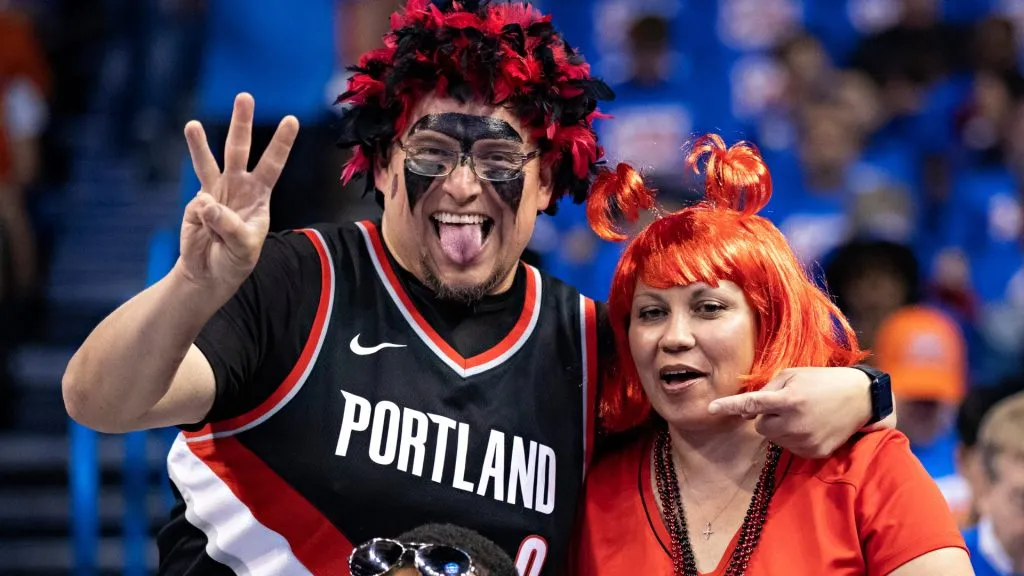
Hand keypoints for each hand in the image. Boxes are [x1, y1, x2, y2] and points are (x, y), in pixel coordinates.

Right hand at [176, 93, 298, 298]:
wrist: (209, 273)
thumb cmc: (235, 260)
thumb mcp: (243, 248)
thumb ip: (229, 226)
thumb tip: (207, 203)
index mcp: (260, 195)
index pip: (273, 164)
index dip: (281, 143)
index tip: (292, 119)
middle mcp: (237, 187)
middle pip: (239, 149)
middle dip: (241, 123)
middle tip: (245, 96)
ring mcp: (214, 193)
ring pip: (209, 162)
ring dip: (199, 144)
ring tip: (193, 125)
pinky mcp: (195, 205)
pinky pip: (198, 205)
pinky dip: (201, 217)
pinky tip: (204, 230)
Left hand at [707, 367, 871, 458]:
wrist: (861, 398)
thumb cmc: (821, 381)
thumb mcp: (793, 375)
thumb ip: (767, 389)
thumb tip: (746, 412)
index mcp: (789, 399)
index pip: (752, 404)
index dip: (729, 406)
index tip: (710, 408)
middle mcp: (796, 422)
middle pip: (761, 426)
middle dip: (767, 417)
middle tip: (788, 405)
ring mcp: (806, 440)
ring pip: (774, 438)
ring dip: (781, 427)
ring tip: (803, 414)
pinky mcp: (814, 453)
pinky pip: (789, 448)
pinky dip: (794, 438)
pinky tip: (811, 426)